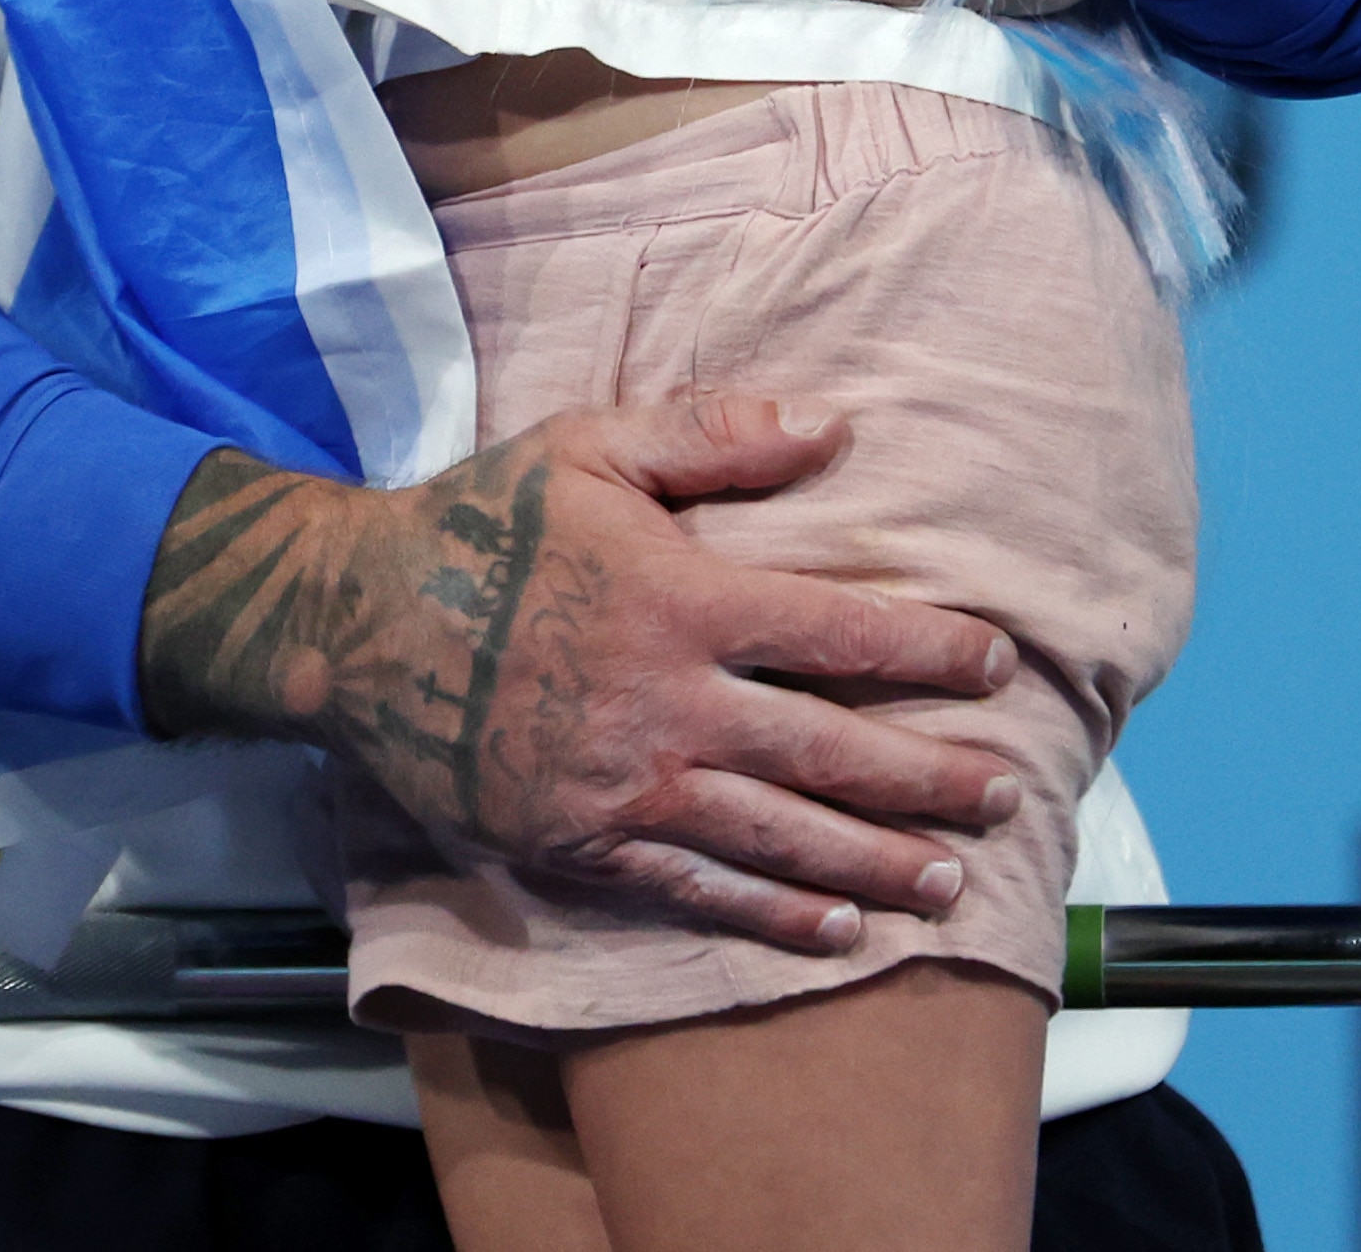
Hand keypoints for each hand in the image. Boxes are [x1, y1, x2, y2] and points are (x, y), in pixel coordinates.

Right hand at [134, 401, 1023, 952]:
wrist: (355, 621)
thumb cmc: (481, 521)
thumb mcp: (590, 446)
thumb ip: (713, 434)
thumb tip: (834, 427)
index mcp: (681, 600)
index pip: (838, 633)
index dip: (928, 653)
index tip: (999, 665)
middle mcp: (668, 704)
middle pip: (829, 756)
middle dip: (928, 781)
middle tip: (1006, 797)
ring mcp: (624, 785)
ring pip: (777, 839)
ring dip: (873, 865)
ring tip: (949, 885)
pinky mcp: (579, 843)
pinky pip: (694, 890)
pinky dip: (769, 917)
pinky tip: (834, 932)